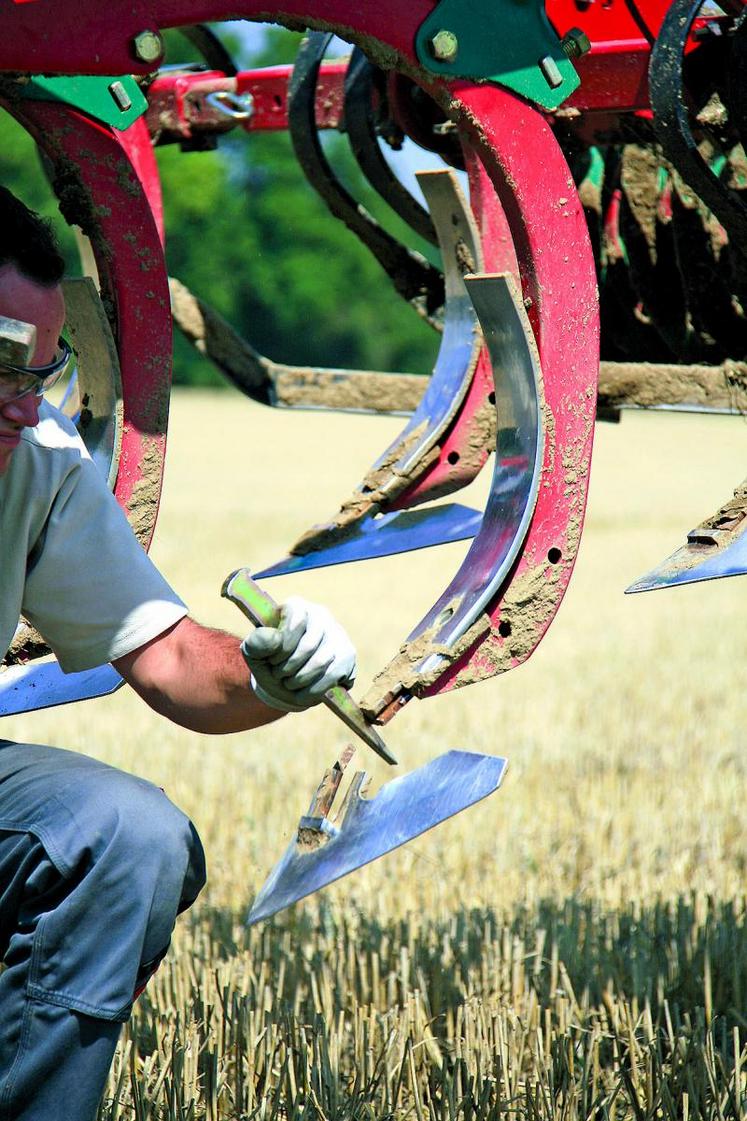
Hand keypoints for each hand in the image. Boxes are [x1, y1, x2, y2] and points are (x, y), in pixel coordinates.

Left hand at [240, 597, 356, 712]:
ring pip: (321, 662)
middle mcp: (321, 615)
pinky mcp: (348, 655)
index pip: (296, 621)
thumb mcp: (254, 652)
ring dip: (300, 680)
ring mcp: (338, 634)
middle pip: (308, 645)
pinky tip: (304, 692)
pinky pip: (333, 675)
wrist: (284, 681)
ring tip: (290, 683)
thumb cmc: (269, 661)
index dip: (282, 647)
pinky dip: (314, 690)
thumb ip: (257, 642)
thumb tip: (274, 639)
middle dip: (288, 668)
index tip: (272, 659)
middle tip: (279, 675)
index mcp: (296, 607)